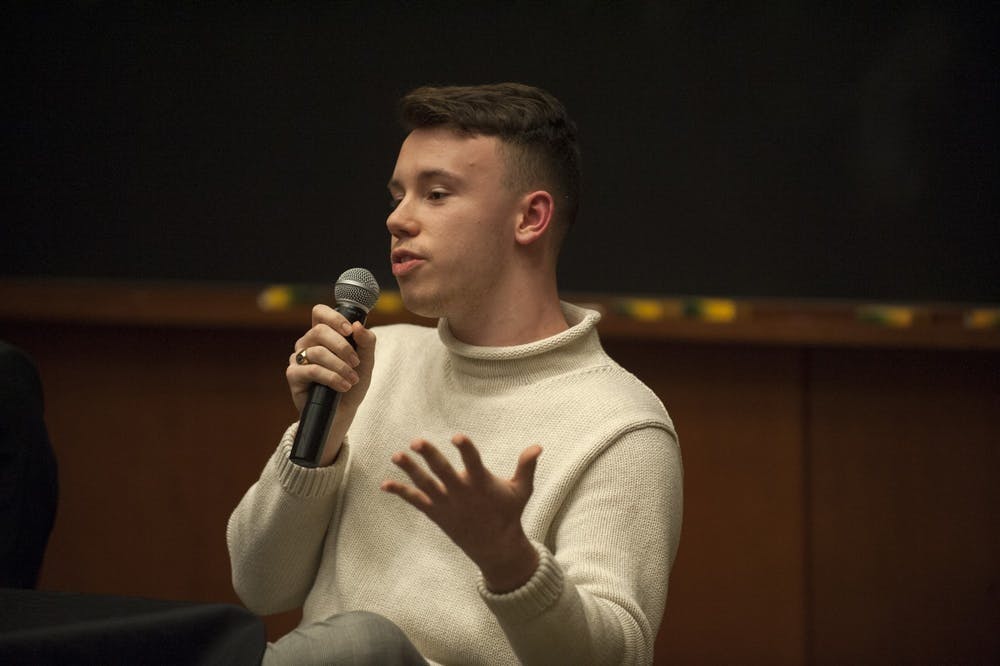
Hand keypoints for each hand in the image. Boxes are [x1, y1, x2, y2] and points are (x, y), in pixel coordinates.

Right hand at [285, 304, 376, 464]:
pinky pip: (312, 370)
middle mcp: (307, 342)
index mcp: (323, 334)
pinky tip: (343, 386)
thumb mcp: (366, 361)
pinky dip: (332, 378)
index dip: (333, 317)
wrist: (343, 411)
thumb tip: (358, 326)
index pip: (320, 312)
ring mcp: (298, 358)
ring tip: (352, 380)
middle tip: (356, 363)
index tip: (349, 331)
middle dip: (343, 347)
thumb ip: (366, 342)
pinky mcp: (293, 375)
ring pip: (318, 352)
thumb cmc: (352, 382)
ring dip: (340, 366)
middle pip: (319, 330)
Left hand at [381, 434, 542, 592]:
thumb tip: (538, 446)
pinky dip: (400, 492)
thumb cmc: (508, 514)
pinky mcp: (436, 513)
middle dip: (429, 456)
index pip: (473, 462)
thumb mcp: (521, 490)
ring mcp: (446, 504)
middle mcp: (461, 493)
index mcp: (481, 484)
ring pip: (425, 485)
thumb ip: (526, 466)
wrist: (495, 547)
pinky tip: (385, 484)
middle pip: (443, 472)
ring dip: (410, 470)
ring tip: (396, 456)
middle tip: (416, 441)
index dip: (465, 449)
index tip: (456, 437)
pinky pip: (415, 501)